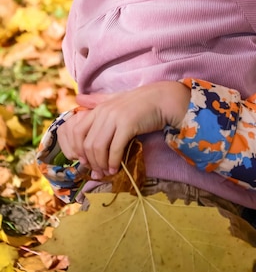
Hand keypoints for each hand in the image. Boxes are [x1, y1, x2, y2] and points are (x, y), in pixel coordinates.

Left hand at [56, 81, 189, 178]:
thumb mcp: (115, 99)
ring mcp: (115, 118)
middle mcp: (104, 112)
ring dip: (102, 164)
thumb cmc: (139, 102)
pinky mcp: (127, 125)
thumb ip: (96, 100)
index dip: (78, 150)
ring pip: (99, 148)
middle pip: (88, 144)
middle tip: (97, 173)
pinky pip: (115, 148)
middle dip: (91, 162)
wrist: (162, 100)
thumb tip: (77, 98)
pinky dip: (114, 162)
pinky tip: (116, 168)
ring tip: (107, 172)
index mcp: (98, 108)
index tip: (86, 161)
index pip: (76, 132)